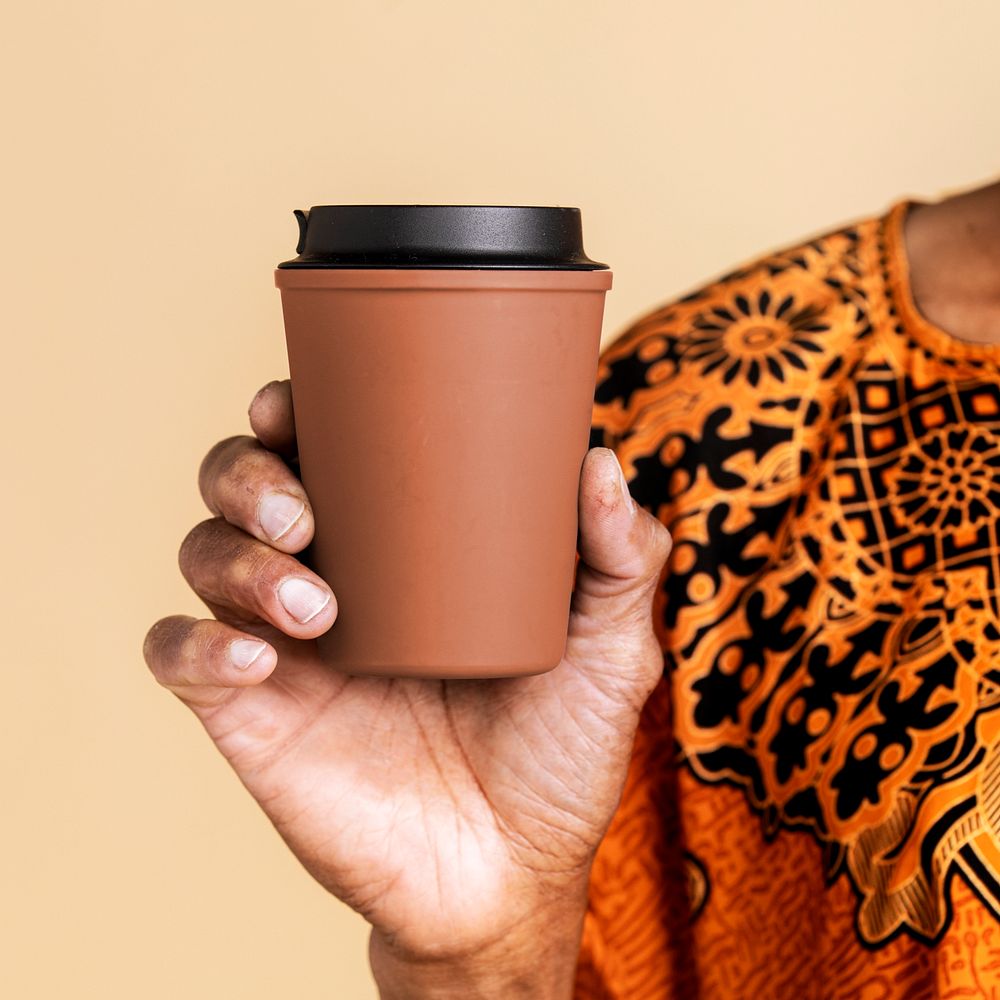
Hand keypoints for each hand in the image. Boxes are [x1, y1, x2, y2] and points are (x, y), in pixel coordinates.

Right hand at [143, 379, 670, 994]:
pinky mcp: (251, 715)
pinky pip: (180, 657)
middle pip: (242, 486)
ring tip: (313, 602)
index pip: (324, 451)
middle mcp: (331, 580)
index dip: (294, 410)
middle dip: (250, 474)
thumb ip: (620, 559)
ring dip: (237, 557)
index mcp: (401, 547)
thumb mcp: (610, 651)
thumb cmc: (559, 753)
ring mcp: (285, 647)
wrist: (510, 874)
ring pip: (205, 555)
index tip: (302, 401)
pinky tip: (258, 656)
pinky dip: (197, 641)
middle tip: (306, 511)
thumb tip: (600, 460)